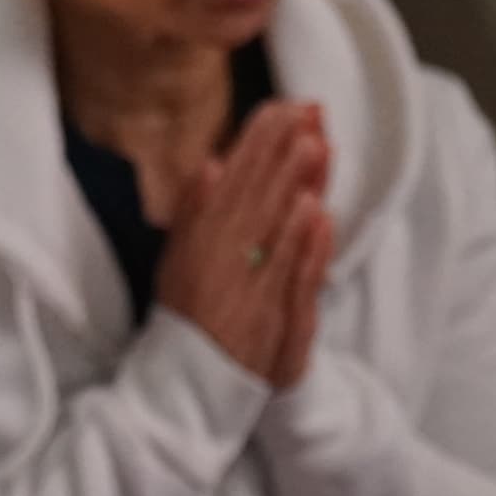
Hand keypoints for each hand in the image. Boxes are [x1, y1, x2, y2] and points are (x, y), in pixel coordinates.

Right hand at [155, 100, 334, 386]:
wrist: (189, 388)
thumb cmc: (188, 320)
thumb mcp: (178, 263)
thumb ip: (193, 214)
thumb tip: (210, 165)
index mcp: (202, 241)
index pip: (235, 181)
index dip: (259, 142)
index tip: (282, 107)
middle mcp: (224, 260)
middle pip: (259, 196)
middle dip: (284, 150)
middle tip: (310, 109)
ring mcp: (250, 289)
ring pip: (277, 230)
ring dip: (296, 186)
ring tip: (318, 144)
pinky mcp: (272, 319)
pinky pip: (290, 278)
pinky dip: (303, 245)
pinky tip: (317, 212)